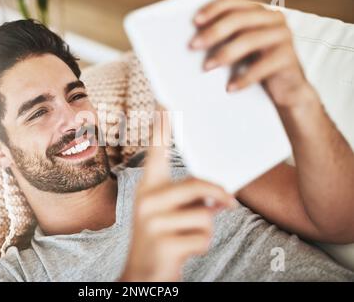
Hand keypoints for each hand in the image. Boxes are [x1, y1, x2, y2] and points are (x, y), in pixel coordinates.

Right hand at [119, 119, 235, 281]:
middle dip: (218, 197)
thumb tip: (224, 196)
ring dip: (205, 228)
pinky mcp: (162, 241)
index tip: (166, 101)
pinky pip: (203, 237)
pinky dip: (202, 246)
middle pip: (197, 184)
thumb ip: (194, 199)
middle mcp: (146, 198)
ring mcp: (151, 220)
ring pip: (204, 215)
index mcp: (149, 186)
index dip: (162, 126)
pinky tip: (183, 251)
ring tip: (186, 236)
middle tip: (230, 204)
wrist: (143, 274)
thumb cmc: (164, 237)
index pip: (156, 150)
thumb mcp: (174, 213)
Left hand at [189, 0, 315, 108]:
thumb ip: (223, 37)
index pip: (234, 2)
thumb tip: (194, 37)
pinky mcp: (289, 57)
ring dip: (224, 54)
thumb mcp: (238, 49)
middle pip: (239, 19)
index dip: (214, 8)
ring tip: (207, 67)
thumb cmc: (255, 66)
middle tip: (193, 45)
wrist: (286, 91)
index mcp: (258, 12)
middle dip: (213, 31)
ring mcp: (282, 36)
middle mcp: (273, 18)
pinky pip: (263, 65)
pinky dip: (244, 77)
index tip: (195, 21)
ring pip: (249, 39)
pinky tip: (230, 88)